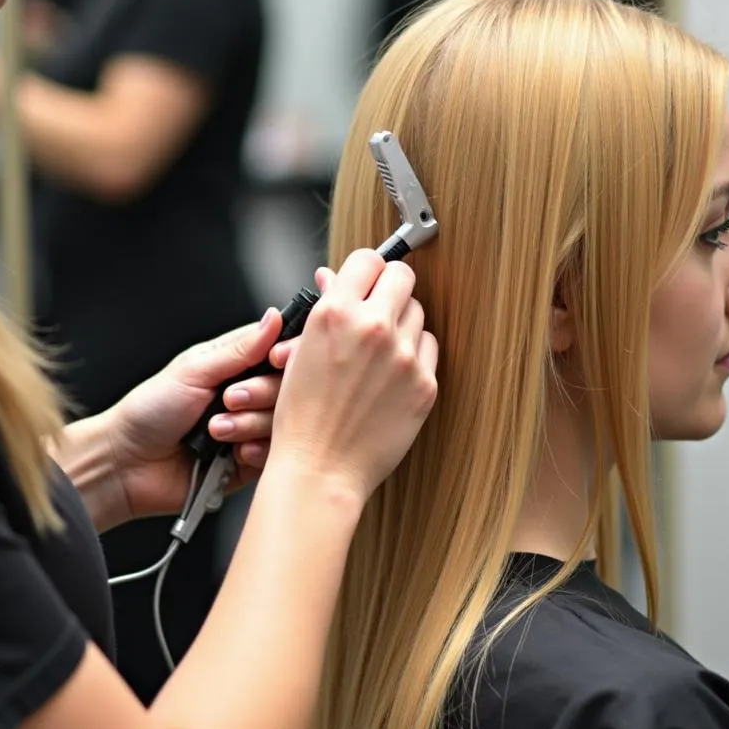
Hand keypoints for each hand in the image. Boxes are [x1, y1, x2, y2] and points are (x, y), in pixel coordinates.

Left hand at [101, 311, 286, 523]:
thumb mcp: (194, 370)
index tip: (276, 360)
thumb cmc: (149, 411)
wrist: (128, 463)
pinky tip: (231, 452)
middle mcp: (248, 394)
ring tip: (216, 430)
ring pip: (281, 422)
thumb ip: (239, 350)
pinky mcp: (251, 462)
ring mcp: (251, 427)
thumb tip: (272, 319)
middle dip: (259, 394)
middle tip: (228, 399)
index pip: (279, 350)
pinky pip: (274, 454)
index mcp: (235, 364)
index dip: (287, 355)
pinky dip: (254, 452)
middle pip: (286, 388)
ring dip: (248, 425)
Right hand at [266, 250, 438, 503]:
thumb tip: (331, 277)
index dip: (366, 270)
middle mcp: (372, 328)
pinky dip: (413, 355)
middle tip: (378, 306)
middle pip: (402, 277)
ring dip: (402, 323)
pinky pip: (428, 349)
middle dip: (389, 288)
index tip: (365, 281)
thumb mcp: (300, 353)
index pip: (368, 260)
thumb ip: (324, 308)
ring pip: (417, 314)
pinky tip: (391, 375)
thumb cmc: (302, 417)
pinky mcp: (424, 384)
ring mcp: (403, 356)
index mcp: (335, 314)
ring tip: (379, 350)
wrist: (320, 469)